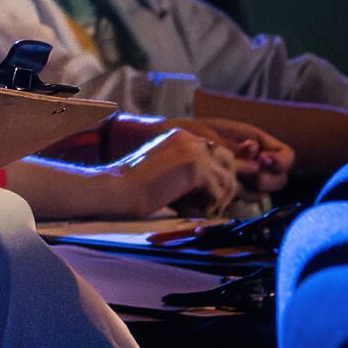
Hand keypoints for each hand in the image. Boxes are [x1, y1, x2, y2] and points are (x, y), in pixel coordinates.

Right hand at [100, 124, 236, 216]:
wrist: (118, 190)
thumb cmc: (136, 188)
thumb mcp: (168, 172)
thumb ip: (191, 170)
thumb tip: (222, 184)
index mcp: (181, 136)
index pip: (216, 153)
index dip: (217, 177)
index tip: (210, 198)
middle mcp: (190, 138)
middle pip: (228, 162)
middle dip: (224, 187)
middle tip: (208, 207)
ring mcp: (194, 151)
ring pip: (227, 178)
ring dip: (216, 200)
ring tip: (196, 211)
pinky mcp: (195, 168)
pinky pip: (218, 192)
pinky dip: (206, 206)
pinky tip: (187, 210)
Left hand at [185, 113, 292, 194]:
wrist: (164, 143)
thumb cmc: (188, 132)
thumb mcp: (210, 134)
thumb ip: (232, 145)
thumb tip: (253, 149)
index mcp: (256, 142)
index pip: (286, 155)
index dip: (280, 161)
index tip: (262, 161)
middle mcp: (254, 161)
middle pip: (279, 179)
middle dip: (269, 180)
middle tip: (251, 177)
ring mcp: (243, 177)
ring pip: (262, 192)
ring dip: (254, 191)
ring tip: (236, 184)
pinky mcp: (229, 190)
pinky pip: (242, 200)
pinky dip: (236, 199)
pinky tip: (223, 195)